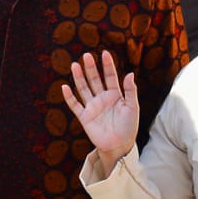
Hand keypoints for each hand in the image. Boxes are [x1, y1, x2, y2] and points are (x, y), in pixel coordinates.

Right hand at [61, 50, 140, 170]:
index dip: (108, 65)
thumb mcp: (132, 107)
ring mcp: (93, 106)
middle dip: (91, 68)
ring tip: (75, 65)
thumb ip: (130, 91)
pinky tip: (65, 87)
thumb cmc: (129, 126)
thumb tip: (129, 73)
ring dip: (79, 78)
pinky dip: (69, 97)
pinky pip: (75, 105)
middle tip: (86, 55)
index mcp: (115, 94)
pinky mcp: (85, 117)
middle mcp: (102, 98)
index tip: (104, 53)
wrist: (119, 145)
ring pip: (84, 89)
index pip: (110, 76)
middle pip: (95, 79)